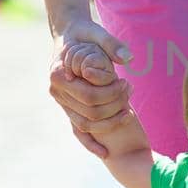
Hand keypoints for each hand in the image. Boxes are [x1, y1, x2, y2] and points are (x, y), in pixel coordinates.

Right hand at [50, 15, 133, 159]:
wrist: (70, 36)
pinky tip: (105, 153)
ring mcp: (62, 103)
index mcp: (59, 74)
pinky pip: (78, 131)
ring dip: (109, 122)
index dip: (111, 94)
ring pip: (85, 124)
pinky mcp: (69, 109)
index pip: (88, 94)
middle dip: (114, 106)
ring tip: (129, 110)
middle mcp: (56, 91)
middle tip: (131, 89)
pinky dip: (90, 143)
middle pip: (89, 111)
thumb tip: (129, 59)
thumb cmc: (84, 34)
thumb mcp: (97, 33)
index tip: (127, 84)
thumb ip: (111, 45)